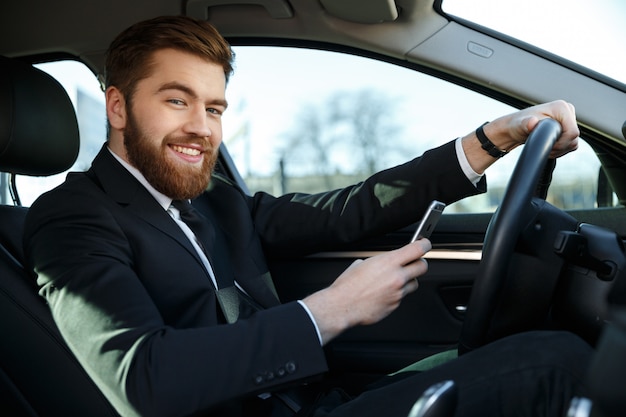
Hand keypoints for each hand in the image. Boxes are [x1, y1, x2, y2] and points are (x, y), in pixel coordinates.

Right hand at [303, 239, 430, 344]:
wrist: (343, 306)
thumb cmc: (348, 285)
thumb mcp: (362, 264)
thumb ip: (380, 262)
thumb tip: (385, 263)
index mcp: (388, 262)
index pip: (417, 249)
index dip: (424, 244)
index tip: (424, 243)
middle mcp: (396, 277)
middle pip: (422, 266)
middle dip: (419, 263)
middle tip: (413, 262)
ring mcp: (398, 292)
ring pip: (414, 283)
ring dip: (408, 280)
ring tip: (394, 280)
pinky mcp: (395, 305)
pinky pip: (402, 297)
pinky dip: (396, 294)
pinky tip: (384, 293)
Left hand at [492, 99, 578, 158]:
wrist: (517, 129)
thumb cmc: (518, 125)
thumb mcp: (521, 125)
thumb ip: (527, 124)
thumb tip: (532, 122)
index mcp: (562, 107)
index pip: (573, 132)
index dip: (561, 143)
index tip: (546, 144)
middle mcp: (568, 111)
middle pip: (574, 138)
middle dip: (559, 147)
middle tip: (543, 144)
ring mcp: (569, 119)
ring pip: (573, 143)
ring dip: (559, 149)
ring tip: (544, 144)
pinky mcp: (568, 128)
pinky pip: (571, 144)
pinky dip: (560, 149)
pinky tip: (548, 145)